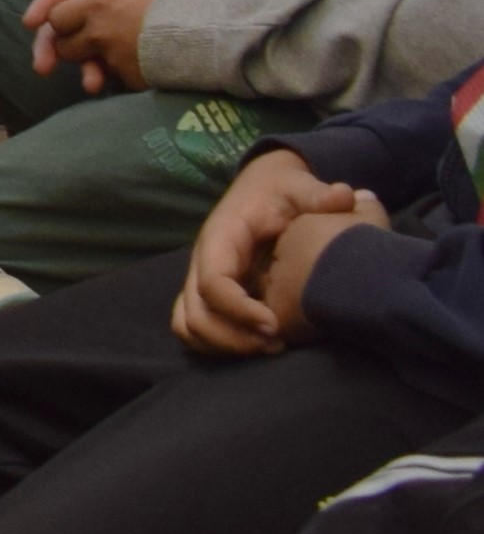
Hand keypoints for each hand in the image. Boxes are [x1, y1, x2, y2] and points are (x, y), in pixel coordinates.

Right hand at [21, 0, 208, 91]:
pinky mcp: (130, 39)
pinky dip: (104, 71)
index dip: (48, 3)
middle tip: (42, 66)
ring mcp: (116, 20)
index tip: (30, 23)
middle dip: (53, 44)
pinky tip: (107, 86)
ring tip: (90, 85)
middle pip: (69, 19)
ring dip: (83, 64)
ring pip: (88, 43)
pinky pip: (110, 56)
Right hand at [182, 150, 369, 352]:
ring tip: (272, 348)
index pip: (212, 282)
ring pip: (188, 325)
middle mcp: (204, 262)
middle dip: (234, 337)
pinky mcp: (208, 294)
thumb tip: (344, 197)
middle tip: (279, 344)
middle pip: (196, 313)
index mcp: (221, 238)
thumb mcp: (298, 186)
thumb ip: (318, 194)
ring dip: (225, 345)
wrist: (266, 188)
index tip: (277, 325)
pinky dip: (217, 345)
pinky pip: (193, 327)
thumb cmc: (281, 192)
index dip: (238, 309)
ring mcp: (201, 279)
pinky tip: (258, 346)